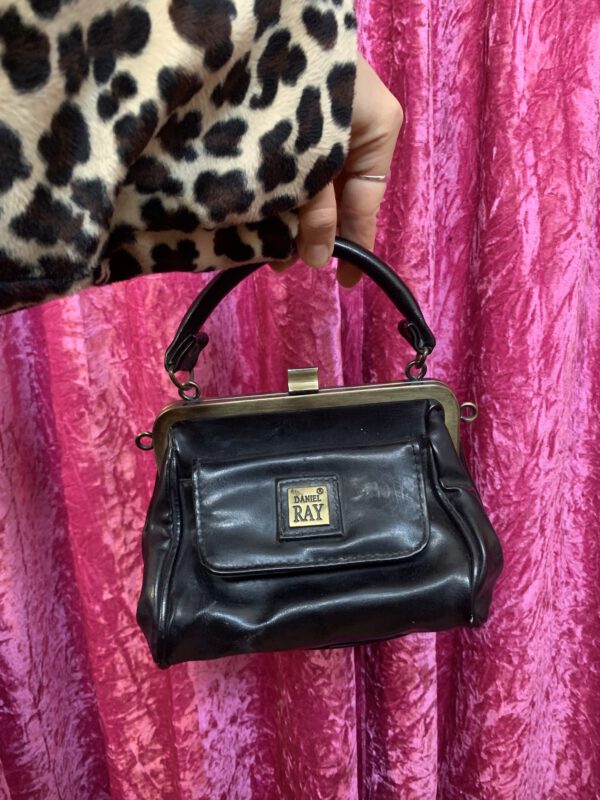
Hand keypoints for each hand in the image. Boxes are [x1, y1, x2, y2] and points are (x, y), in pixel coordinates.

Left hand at [269, 52, 403, 287]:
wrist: (257, 17)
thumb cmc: (302, 76)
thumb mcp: (317, 155)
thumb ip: (318, 206)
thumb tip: (317, 258)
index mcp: (377, 131)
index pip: (368, 203)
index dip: (357, 245)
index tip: (346, 282)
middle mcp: (352, 132)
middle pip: (336, 198)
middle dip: (310, 232)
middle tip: (281, 262)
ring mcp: (321, 128)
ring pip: (309, 186)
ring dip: (287, 215)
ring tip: (263, 242)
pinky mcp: (289, 123)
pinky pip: (289, 168)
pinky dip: (275, 190)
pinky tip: (256, 212)